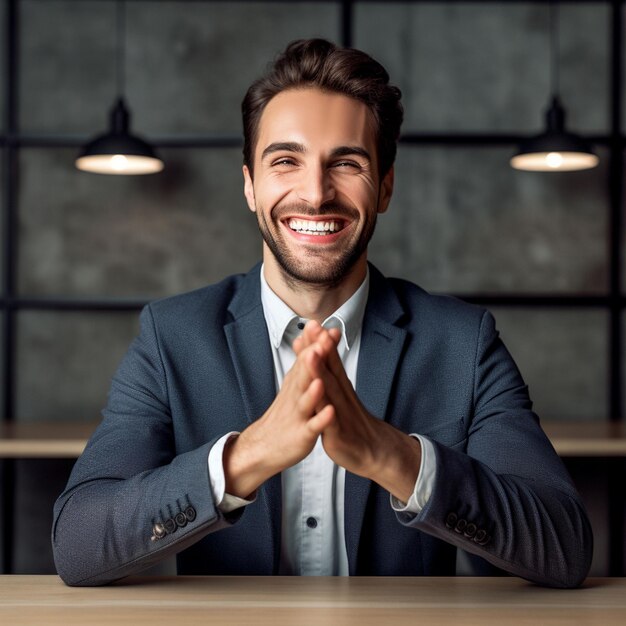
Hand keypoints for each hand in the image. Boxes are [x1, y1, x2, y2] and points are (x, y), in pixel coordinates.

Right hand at [223, 336, 335, 498]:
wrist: (264, 447)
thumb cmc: (284, 414)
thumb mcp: (292, 384)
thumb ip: (301, 361)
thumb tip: (304, 337)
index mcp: (296, 382)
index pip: (305, 358)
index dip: (313, 342)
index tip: (322, 324)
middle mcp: (296, 394)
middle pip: (305, 372)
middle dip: (314, 355)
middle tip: (322, 337)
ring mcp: (298, 414)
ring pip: (306, 397)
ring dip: (314, 382)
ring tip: (321, 373)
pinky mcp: (302, 434)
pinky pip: (313, 426)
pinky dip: (321, 419)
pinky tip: (331, 412)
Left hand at [295, 321, 421, 502]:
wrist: (373, 450)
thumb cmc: (352, 421)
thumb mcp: (340, 393)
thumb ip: (330, 371)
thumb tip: (320, 348)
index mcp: (339, 387)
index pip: (329, 361)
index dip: (321, 342)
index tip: (313, 323)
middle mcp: (340, 397)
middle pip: (330, 369)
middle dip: (321, 348)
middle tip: (315, 329)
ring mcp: (340, 415)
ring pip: (329, 392)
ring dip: (321, 373)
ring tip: (313, 356)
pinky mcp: (338, 435)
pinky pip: (332, 425)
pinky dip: (328, 415)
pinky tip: (327, 407)